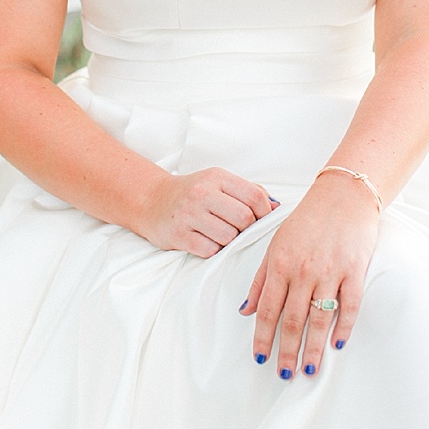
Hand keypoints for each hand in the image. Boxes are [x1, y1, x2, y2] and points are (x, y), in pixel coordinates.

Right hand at [137, 167, 276, 256]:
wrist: (152, 200)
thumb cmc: (193, 192)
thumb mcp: (219, 182)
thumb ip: (248, 191)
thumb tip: (276, 207)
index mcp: (217, 178)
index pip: (255, 196)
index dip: (265, 212)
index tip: (262, 219)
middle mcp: (202, 193)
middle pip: (244, 218)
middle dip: (248, 228)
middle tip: (241, 230)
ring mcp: (189, 215)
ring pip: (228, 236)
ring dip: (230, 240)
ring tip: (223, 234)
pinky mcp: (179, 235)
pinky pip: (209, 250)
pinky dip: (213, 249)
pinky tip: (207, 240)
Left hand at [242, 172, 380, 379]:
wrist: (343, 195)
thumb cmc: (307, 219)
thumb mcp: (275, 244)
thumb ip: (261, 279)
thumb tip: (245, 311)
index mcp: (281, 265)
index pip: (268, 310)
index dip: (263, 338)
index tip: (260, 359)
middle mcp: (304, 271)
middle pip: (293, 320)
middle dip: (287, 351)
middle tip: (285, 375)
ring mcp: (331, 271)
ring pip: (320, 318)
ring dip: (313, 348)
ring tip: (308, 370)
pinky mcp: (355, 269)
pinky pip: (350, 304)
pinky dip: (345, 326)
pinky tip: (338, 344)